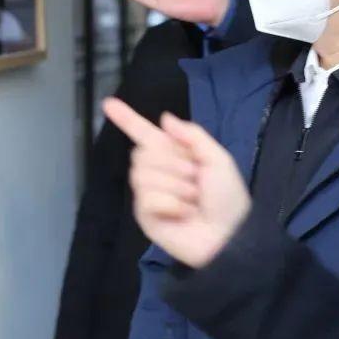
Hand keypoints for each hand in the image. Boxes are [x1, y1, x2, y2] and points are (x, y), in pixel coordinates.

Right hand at [103, 97, 250, 268]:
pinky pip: (147, 198)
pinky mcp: (145, 216)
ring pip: (143, 174)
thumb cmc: (227, 197)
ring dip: (176, 186)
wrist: (230, 234)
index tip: (108, 103)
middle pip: (143, 152)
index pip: (143, 133)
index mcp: (173, 154)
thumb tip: (164, 118)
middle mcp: (156, 172)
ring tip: (192, 201)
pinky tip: (184, 214)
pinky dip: (171, 204)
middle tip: (195, 181)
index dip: (126, 118)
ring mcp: (148, 194)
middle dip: (174, 164)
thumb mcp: (217, 159)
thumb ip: (192, 135)